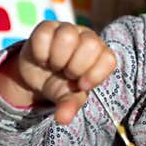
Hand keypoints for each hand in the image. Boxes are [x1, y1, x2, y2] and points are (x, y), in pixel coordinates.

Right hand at [0, 21, 117, 124]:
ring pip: (68, 36)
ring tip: (55, 66)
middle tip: (66, 74)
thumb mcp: (68, 96)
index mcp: (101, 54)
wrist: (37, 75)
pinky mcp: (47, 26)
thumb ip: (70, 105)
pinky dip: (41, 53)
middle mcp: (88, 38)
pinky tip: (42, 58)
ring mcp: (68, 29)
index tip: (81, 85)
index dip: (95, 74)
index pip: (108, 59)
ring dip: (58, 58)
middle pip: (91, 45)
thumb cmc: (61, 84)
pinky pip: (44, 35)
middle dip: (75, 67)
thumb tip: (62, 119)